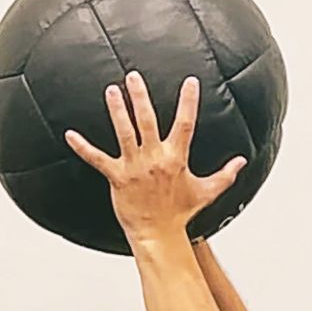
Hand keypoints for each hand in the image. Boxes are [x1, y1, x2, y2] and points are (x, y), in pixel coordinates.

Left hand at [63, 71, 248, 240]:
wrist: (158, 234)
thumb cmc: (180, 213)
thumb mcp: (207, 192)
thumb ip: (226, 175)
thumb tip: (241, 162)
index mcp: (176, 158)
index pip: (185, 124)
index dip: (188, 102)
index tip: (190, 82)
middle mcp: (154, 158)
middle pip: (147, 120)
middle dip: (140, 97)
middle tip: (133, 77)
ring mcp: (134, 167)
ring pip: (124, 132)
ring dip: (117, 111)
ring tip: (112, 91)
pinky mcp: (116, 177)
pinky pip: (97, 159)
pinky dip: (82, 147)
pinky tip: (70, 135)